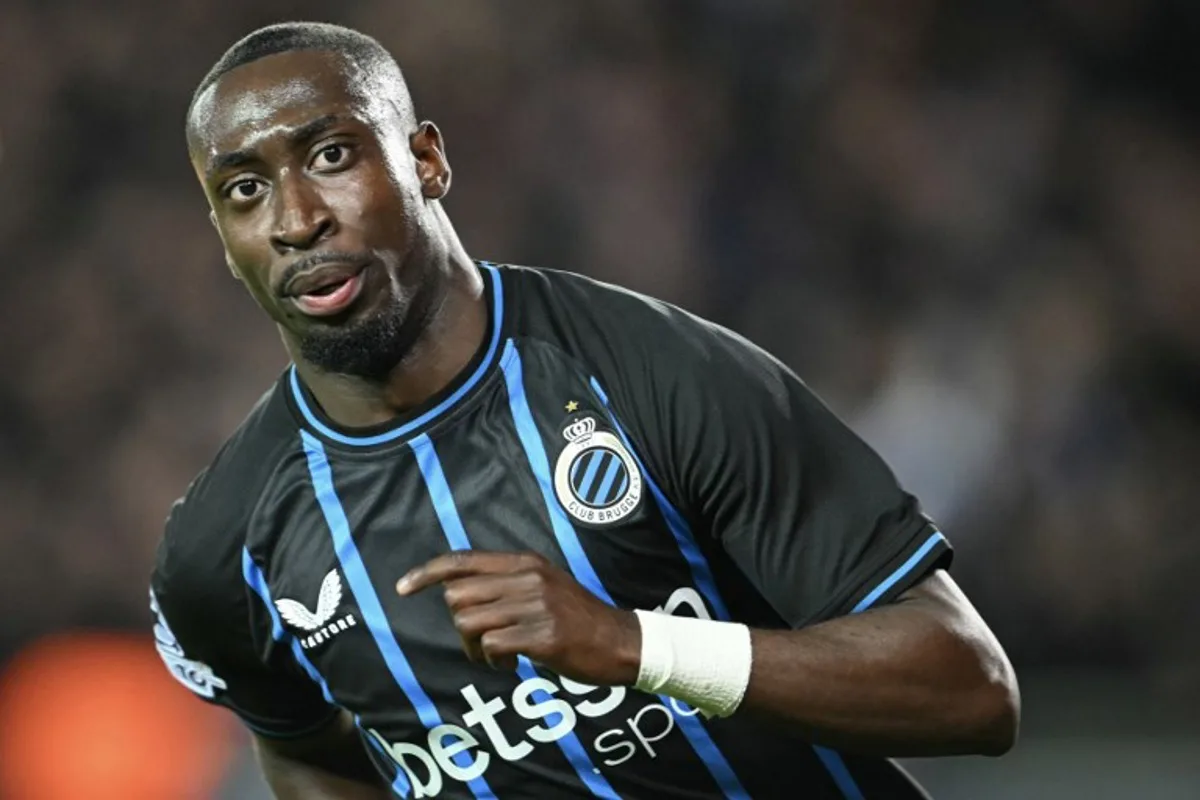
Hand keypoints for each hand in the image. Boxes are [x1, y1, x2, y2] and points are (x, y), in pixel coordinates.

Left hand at [396, 551, 640, 685]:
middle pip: (458, 597)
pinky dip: (494, 660)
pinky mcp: (543, 635)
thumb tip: (458, 591)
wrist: (620, 641)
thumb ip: (507, 582)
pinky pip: (492, 645)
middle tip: (481, 644)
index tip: (402, 588)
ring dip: (475, 648)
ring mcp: (536, 606)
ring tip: (498, 655)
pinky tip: (512, 664)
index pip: (462, 560)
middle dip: (460, 626)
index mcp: (525, 563)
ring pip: (469, 624)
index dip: (426, 573)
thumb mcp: (544, 585)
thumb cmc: (577, 618)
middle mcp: (528, 578)